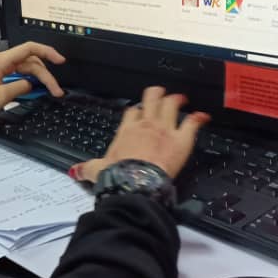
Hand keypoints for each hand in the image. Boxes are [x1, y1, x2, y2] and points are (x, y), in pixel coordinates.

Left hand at [0, 42, 65, 117]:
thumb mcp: (1, 96)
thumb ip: (21, 87)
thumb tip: (32, 85)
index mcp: (1, 60)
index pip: (29, 49)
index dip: (47, 52)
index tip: (60, 60)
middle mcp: (2, 60)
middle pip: (31, 62)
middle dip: (45, 75)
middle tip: (56, 90)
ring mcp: (1, 66)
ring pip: (27, 69)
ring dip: (38, 79)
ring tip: (48, 92)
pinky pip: (19, 74)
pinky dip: (28, 81)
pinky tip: (34, 90)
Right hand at [74, 87, 209, 182]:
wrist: (135, 183)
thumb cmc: (117, 176)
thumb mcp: (97, 170)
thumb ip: (86, 168)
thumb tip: (74, 171)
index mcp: (127, 131)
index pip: (132, 113)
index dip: (135, 111)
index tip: (137, 112)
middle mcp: (146, 125)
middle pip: (152, 99)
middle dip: (157, 95)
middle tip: (160, 94)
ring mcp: (164, 129)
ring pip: (171, 105)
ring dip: (176, 100)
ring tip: (181, 99)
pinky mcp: (181, 139)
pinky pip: (192, 123)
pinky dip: (198, 118)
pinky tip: (203, 116)